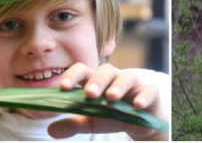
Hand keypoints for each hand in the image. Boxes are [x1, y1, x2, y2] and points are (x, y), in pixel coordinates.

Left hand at [48, 63, 166, 140]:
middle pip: (105, 70)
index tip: (63, 87)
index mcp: (96, 81)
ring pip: (127, 76)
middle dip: (97, 80)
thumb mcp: (90, 121)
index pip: (83, 71)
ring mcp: (133, 84)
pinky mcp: (150, 93)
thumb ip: (72, 123)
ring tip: (111, 97)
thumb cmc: (111, 115)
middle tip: (89, 93)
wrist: (140, 121)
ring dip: (119, 85)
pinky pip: (149, 90)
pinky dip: (144, 96)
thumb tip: (51, 130)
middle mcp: (114, 78)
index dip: (72, 75)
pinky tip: (137, 105)